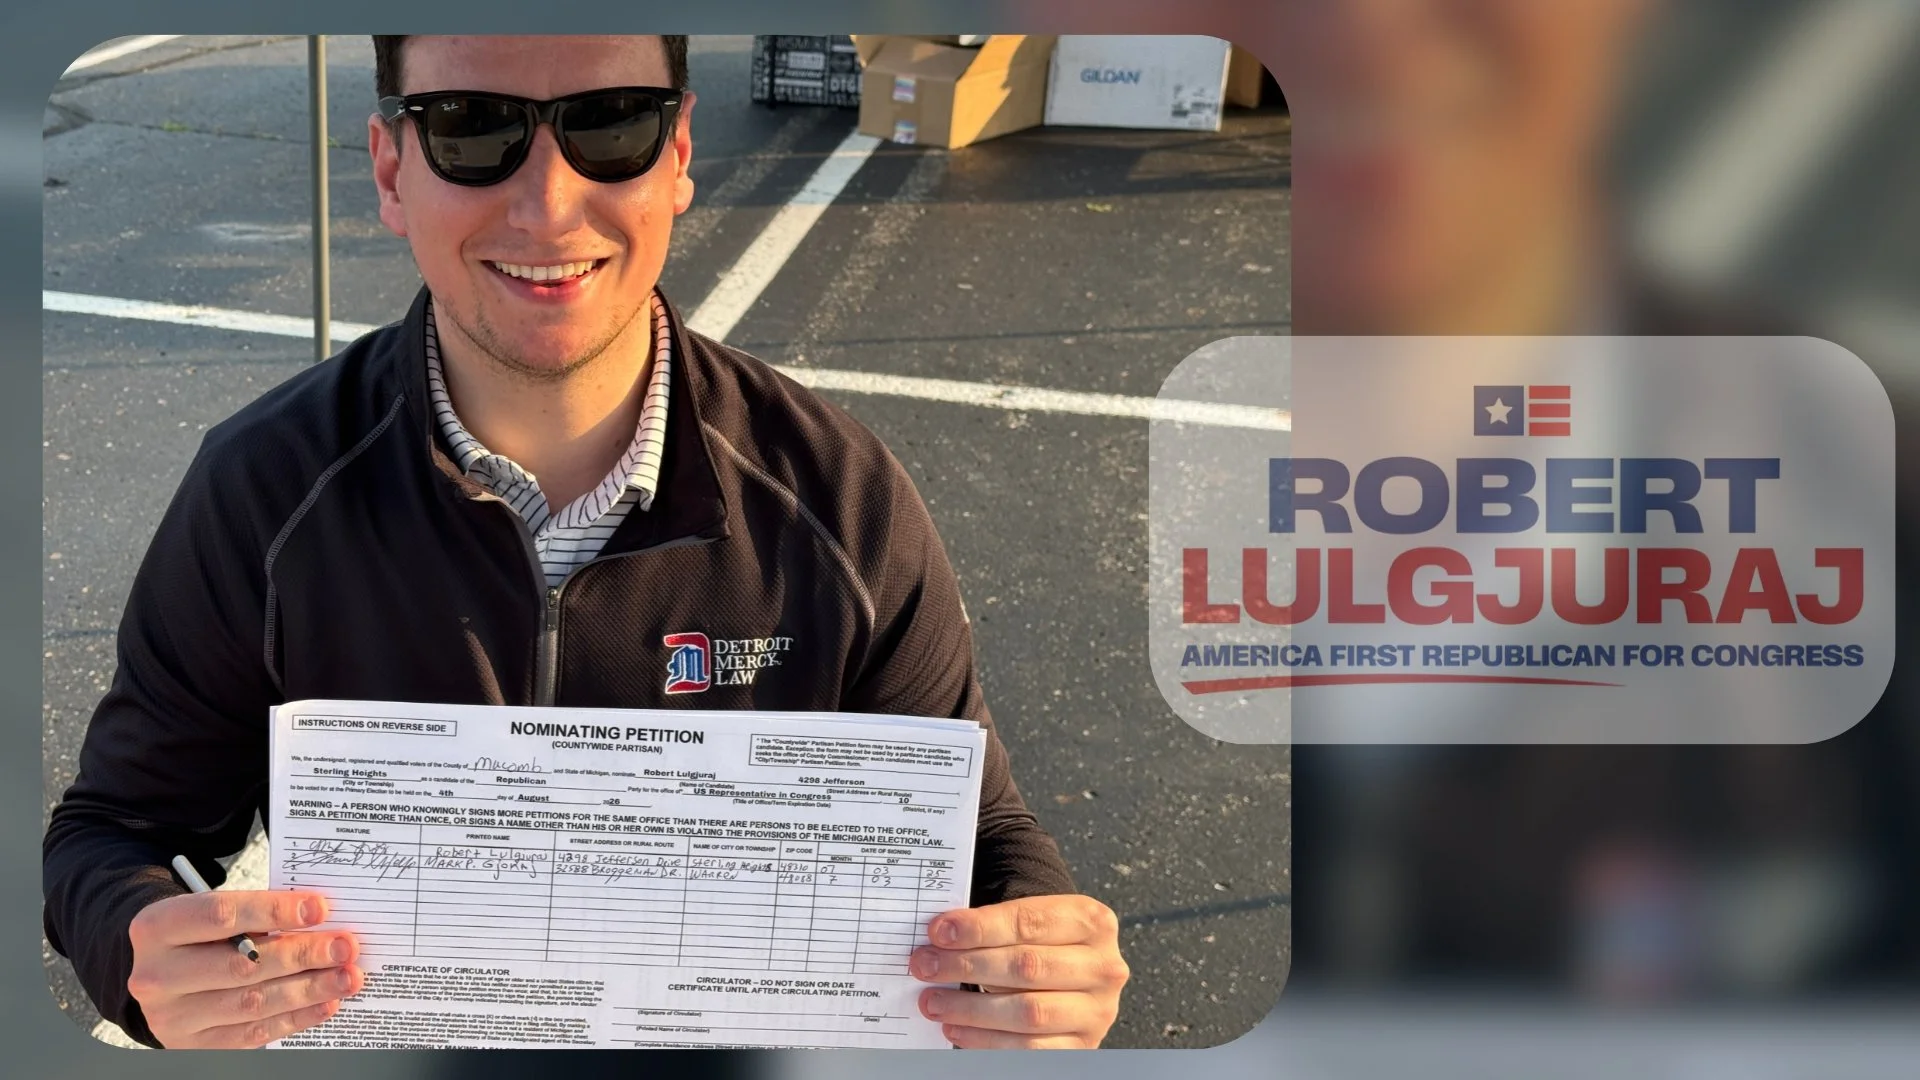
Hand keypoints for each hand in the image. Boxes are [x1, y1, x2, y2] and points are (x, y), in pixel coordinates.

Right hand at [126, 889, 362, 1047]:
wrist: (158, 976)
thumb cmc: (196, 936)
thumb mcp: (209, 914)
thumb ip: (256, 915)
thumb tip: (321, 923)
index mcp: (157, 928)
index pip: (222, 915)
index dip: (274, 911)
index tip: (319, 909)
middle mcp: (158, 975)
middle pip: (242, 964)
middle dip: (302, 955)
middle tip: (345, 947)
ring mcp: (173, 1017)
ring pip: (252, 1003)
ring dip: (308, 989)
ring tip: (347, 977)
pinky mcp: (194, 1045)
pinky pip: (253, 1034)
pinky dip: (296, 1017)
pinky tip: (325, 1003)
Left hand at [911, 894, 1128, 1048]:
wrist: (1073, 975)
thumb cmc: (1042, 944)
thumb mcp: (1030, 922)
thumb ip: (992, 926)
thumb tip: (938, 938)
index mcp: (1092, 922)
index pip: (1029, 921)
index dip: (980, 927)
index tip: (939, 931)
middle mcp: (1103, 966)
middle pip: (1027, 966)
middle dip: (968, 966)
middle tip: (925, 965)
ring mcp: (1096, 1011)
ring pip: (1028, 1011)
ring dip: (970, 1008)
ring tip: (933, 1001)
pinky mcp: (1082, 1046)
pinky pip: (1029, 1049)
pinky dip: (986, 1040)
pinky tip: (956, 1028)